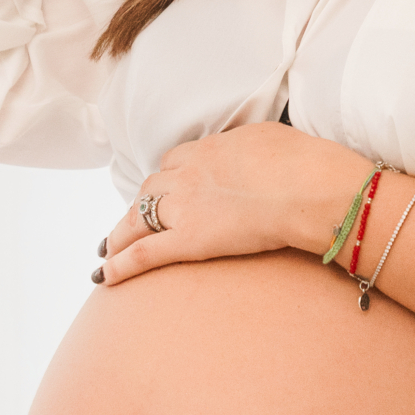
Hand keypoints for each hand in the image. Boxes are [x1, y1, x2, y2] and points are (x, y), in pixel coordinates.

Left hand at [98, 122, 365, 284]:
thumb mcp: (273, 138)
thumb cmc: (306, 162)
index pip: (175, 161)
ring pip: (138, 218)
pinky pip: (144, 252)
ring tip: (109, 249)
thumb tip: (259, 151)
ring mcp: (185, 206)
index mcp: (211, 148)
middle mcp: (189, 173)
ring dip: (121, 233)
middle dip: (139, 206)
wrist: (310, 187)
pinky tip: (104, 276)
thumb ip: (254, 148)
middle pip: (150, 189)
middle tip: (130, 224)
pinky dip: (120, 264)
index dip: (167, 179)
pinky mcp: (189, 240)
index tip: (165, 191)